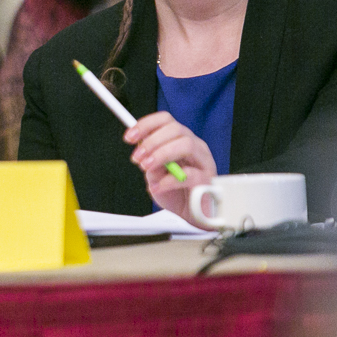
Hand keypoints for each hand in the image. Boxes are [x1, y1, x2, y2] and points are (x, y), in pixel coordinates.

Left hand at [124, 111, 217, 226]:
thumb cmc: (177, 193)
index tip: (129, 137)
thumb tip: (141, 150)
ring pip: (186, 145)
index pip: (166, 120)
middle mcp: (195, 147)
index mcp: (181, 140)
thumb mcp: (156, 175)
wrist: (193, 216)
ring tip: (146, 168)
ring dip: (161, 155)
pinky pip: (190, 174)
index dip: (145, 124)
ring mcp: (204, 162)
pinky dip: (168, 181)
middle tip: (137, 157)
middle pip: (175, 129)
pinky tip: (157, 187)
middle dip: (151, 141)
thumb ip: (150, 161)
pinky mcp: (207, 181)